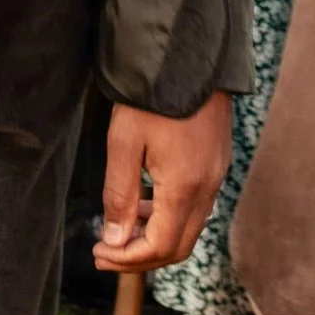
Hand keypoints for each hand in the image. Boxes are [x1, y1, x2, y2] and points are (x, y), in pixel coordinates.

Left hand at [95, 92, 232, 275]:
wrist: (189, 55)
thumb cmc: (152, 97)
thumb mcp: (124, 143)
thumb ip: (120, 195)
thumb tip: (115, 240)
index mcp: (185, 188)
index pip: (160, 246)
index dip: (127, 259)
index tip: (98, 254)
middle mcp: (208, 188)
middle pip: (179, 246)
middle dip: (141, 257)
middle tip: (105, 253)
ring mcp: (216, 175)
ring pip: (189, 228)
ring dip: (155, 237)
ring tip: (119, 229)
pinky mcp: (216, 162)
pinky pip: (196, 206)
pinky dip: (169, 216)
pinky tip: (144, 202)